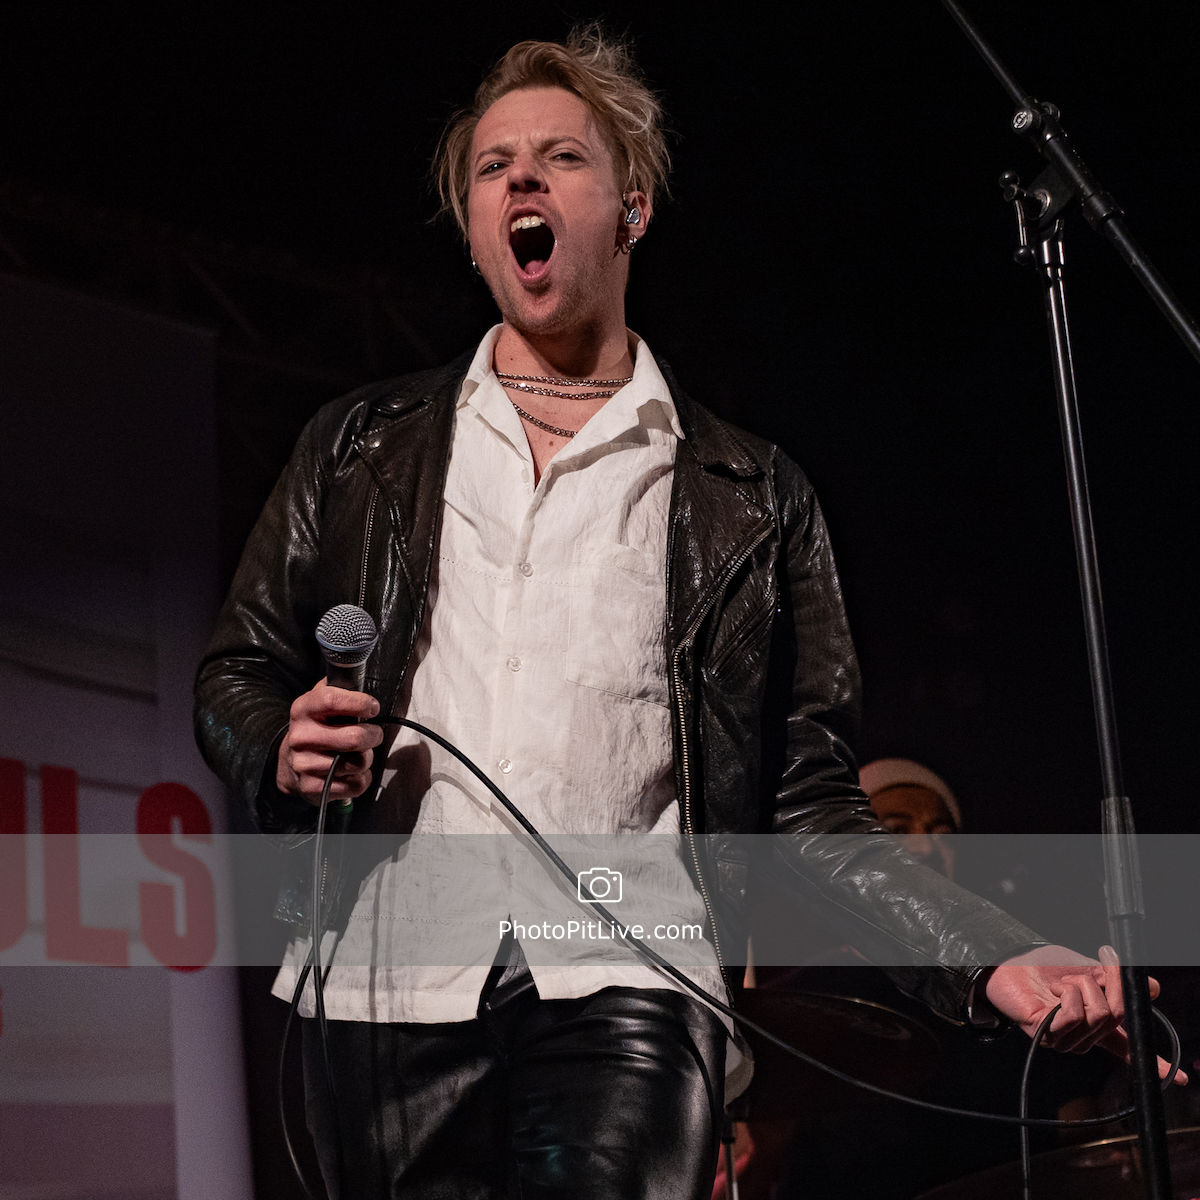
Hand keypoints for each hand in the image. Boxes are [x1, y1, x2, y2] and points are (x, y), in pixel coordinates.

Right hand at [275, 680, 382, 804]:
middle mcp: (300, 737)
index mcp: (303, 709)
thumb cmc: (316, 726)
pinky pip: (356, 784)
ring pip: (359, 762)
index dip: (361, 703)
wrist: (288, 763)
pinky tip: (351, 771)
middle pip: (355, 738)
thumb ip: (338, 687)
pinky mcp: (313, 788)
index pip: (333, 700)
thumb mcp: (319, 702)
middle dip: (374, 735)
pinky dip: (362, 778)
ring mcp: (304, 764)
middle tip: (373, 734)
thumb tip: (357, 676)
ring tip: (358, 753)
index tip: (373, 708)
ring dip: (367, 758)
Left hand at [984, 944, 1186, 1085]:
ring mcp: (1064, 1040)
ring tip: (1064, 982)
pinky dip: (1069, 993)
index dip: (1157, 1063)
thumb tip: (1153, 988)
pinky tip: (1054, 991)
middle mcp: (1082, 1038)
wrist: (1008, 961)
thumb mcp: (1087, 970)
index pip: (1128, 1050)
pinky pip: (1075, 1015)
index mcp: (1095, 1026)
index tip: (1179, 1078)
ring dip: (1083, 985)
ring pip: (1099, 1015)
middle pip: (1118, 1016)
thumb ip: (1116, 982)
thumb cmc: (1044, 966)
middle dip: (1113, 981)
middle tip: (1104, 959)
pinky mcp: (1046, 1034)